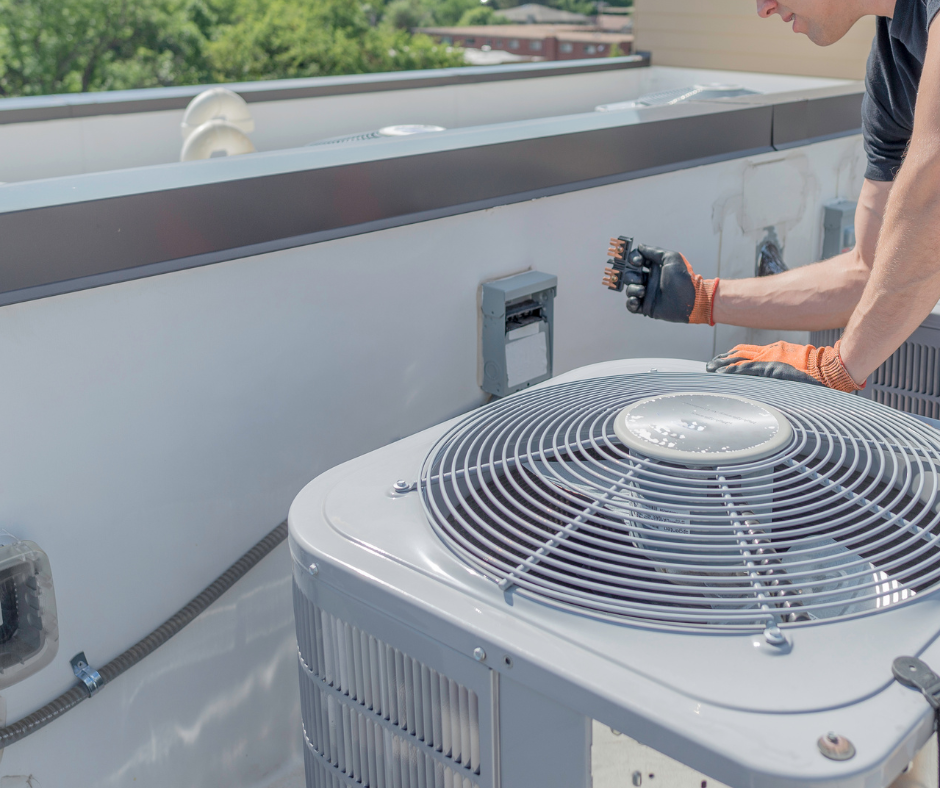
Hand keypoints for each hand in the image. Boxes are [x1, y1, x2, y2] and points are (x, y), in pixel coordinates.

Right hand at [627, 244, 718, 323]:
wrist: (690, 300)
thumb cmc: (683, 278)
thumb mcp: (671, 258)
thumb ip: (655, 251)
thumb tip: (641, 246)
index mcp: (655, 268)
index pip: (636, 260)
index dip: (633, 259)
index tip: (638, 262)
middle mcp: (650, 280)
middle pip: (630, 275)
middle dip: (631, 276)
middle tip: (641, 279)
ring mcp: (648, 294)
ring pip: (629, 290)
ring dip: (633, 289)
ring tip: (643, 292)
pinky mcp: (646, 307)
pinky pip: (631, 305)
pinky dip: (631, 303)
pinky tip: (637, 301)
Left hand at [706, 340, 863, 391]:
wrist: (831, 368)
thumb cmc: (817, 369)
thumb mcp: (794, 363)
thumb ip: (780, 367)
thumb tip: (771, 374)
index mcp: (775, 351)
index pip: (747, 352)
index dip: (732, 356)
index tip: (720, 360)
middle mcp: (770, 353)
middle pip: (740, 354)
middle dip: (723, 360)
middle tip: (710, 365)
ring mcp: (771, 361)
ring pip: (741, 361)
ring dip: (724, 366)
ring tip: (711, 369)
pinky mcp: (774, 369)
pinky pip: (749, 370)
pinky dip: (734, 371)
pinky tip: (723, 374)